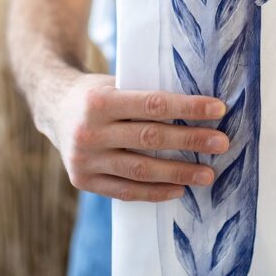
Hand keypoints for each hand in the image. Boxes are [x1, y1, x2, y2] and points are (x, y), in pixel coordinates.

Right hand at [53, 72, 229, 202]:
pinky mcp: (83, 181)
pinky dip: (155, 192)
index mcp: (99, 100)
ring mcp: (85, 159)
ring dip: (179, 172)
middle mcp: (89, 131)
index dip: (187, 107)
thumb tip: (198, 106)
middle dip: (190, 141)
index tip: (218, 109)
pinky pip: (125, 191)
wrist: (54, 108)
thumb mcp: (116, 83)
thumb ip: (145, 95)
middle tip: (221, 143)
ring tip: (208, 174)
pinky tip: (179, 189)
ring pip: (140, 169)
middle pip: (150, 138)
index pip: (153, 104)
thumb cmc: (98, 92)